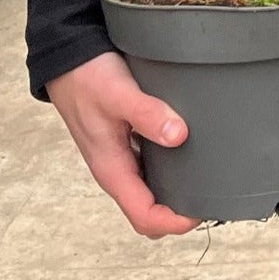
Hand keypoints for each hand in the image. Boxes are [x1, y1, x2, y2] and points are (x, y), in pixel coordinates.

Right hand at [47, 50, 199, 238]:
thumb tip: (178, 136)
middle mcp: (116, 169)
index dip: (174, 222)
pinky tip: (188, 152)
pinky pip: (150, 168)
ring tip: (207, 177)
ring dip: (174, 192)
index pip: (144, 217)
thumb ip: (147, 114)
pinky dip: (169, 170)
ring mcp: (120, 157)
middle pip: (148, 211)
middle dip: (177, 214)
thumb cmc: (87, 77)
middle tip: (210, 196)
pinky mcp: (125, 142)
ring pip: (150, 190)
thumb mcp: (119, 93)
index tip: (202, 210)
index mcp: (112, 169)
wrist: (68, 57)